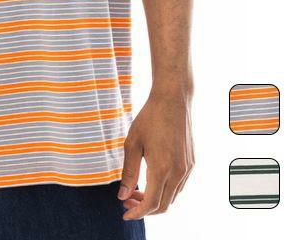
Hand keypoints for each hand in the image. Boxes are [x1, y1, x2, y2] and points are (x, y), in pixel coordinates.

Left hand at [118, 91, 193, 219]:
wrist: (173, 100)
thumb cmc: (149, 118)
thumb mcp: (132, 143)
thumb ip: (128, 172)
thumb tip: (123, 195)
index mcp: (162, 168)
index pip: (151, 204)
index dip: (137, 213)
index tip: (125, 214)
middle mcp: (178, 172)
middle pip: (163, 205)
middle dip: (144, 208)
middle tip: (127, 201)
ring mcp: (187, 168)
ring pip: (172, 197)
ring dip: (155, 200)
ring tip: (136, 190)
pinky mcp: (191, 163)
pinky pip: (179, 186)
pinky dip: (164, 190)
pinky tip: (151, 180)